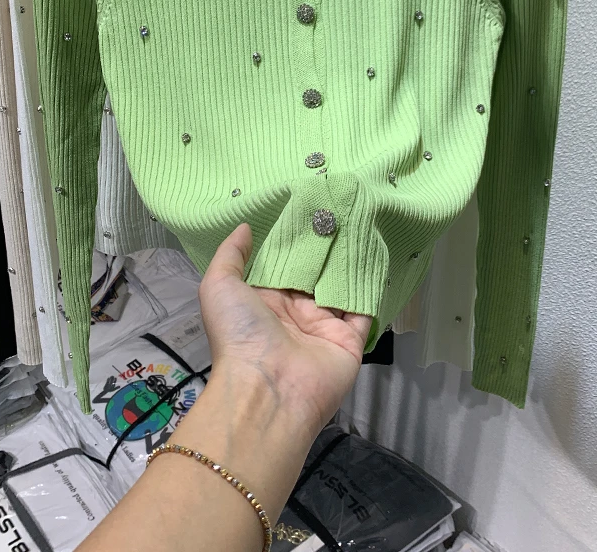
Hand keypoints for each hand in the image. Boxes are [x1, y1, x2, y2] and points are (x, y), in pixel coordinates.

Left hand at [199, 223, 371, 441]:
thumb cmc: (239, 333)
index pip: (282, 265)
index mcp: (265, 301)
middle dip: (324, 246)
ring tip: (360, 223)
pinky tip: (377, 255)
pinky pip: (363, 309)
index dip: (292, 239)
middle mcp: (294, 313)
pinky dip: (371, 287)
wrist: (267, 389)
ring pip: (340, 287)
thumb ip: (231, 255)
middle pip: (313, 273)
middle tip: (337, 209)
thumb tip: (245, 227)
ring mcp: (323, 328)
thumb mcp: (219, 286)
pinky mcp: (349, 340)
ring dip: (349, 261)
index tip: (306, 208)